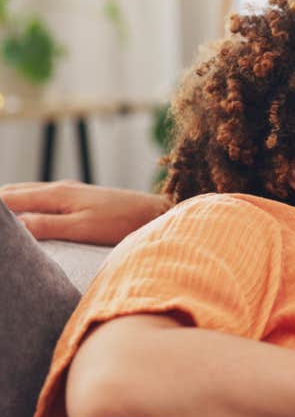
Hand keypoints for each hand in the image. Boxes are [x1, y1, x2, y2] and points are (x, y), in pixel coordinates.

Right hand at [0, 181, 170, 244]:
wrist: (157, 212)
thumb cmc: (123, 222)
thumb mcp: (82, 228)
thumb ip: (46, 225)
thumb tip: (12, 225)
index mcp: (56, 194)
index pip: (8, 199)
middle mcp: (59, 189)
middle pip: (13, 193)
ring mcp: (70, 192)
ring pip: (27, 194)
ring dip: (8, 203)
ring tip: (2, 218)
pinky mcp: (79, 200)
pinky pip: (41, 199)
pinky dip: (24, 204)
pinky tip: (23, 216)